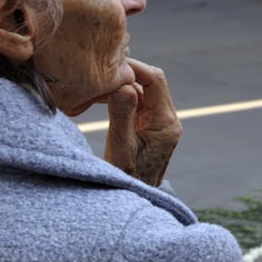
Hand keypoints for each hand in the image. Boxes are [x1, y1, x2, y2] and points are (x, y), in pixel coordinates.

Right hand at [104, 59, 181, 186]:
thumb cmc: (127, 178)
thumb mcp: (121, 148)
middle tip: (100, 72)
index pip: (155, 81)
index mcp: (166, 124)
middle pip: (150, 81)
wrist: (135, 198)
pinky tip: (99, 98)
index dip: (134, 67)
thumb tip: (124, 86)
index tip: (111, 64)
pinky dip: (119, 96)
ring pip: (141, 90)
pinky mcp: (147, 125)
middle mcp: (166, 119)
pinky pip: (135, 101)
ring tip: (95, 86)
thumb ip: (123, 116)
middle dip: (126, 73)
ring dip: (120, 85)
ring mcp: (157, 122)